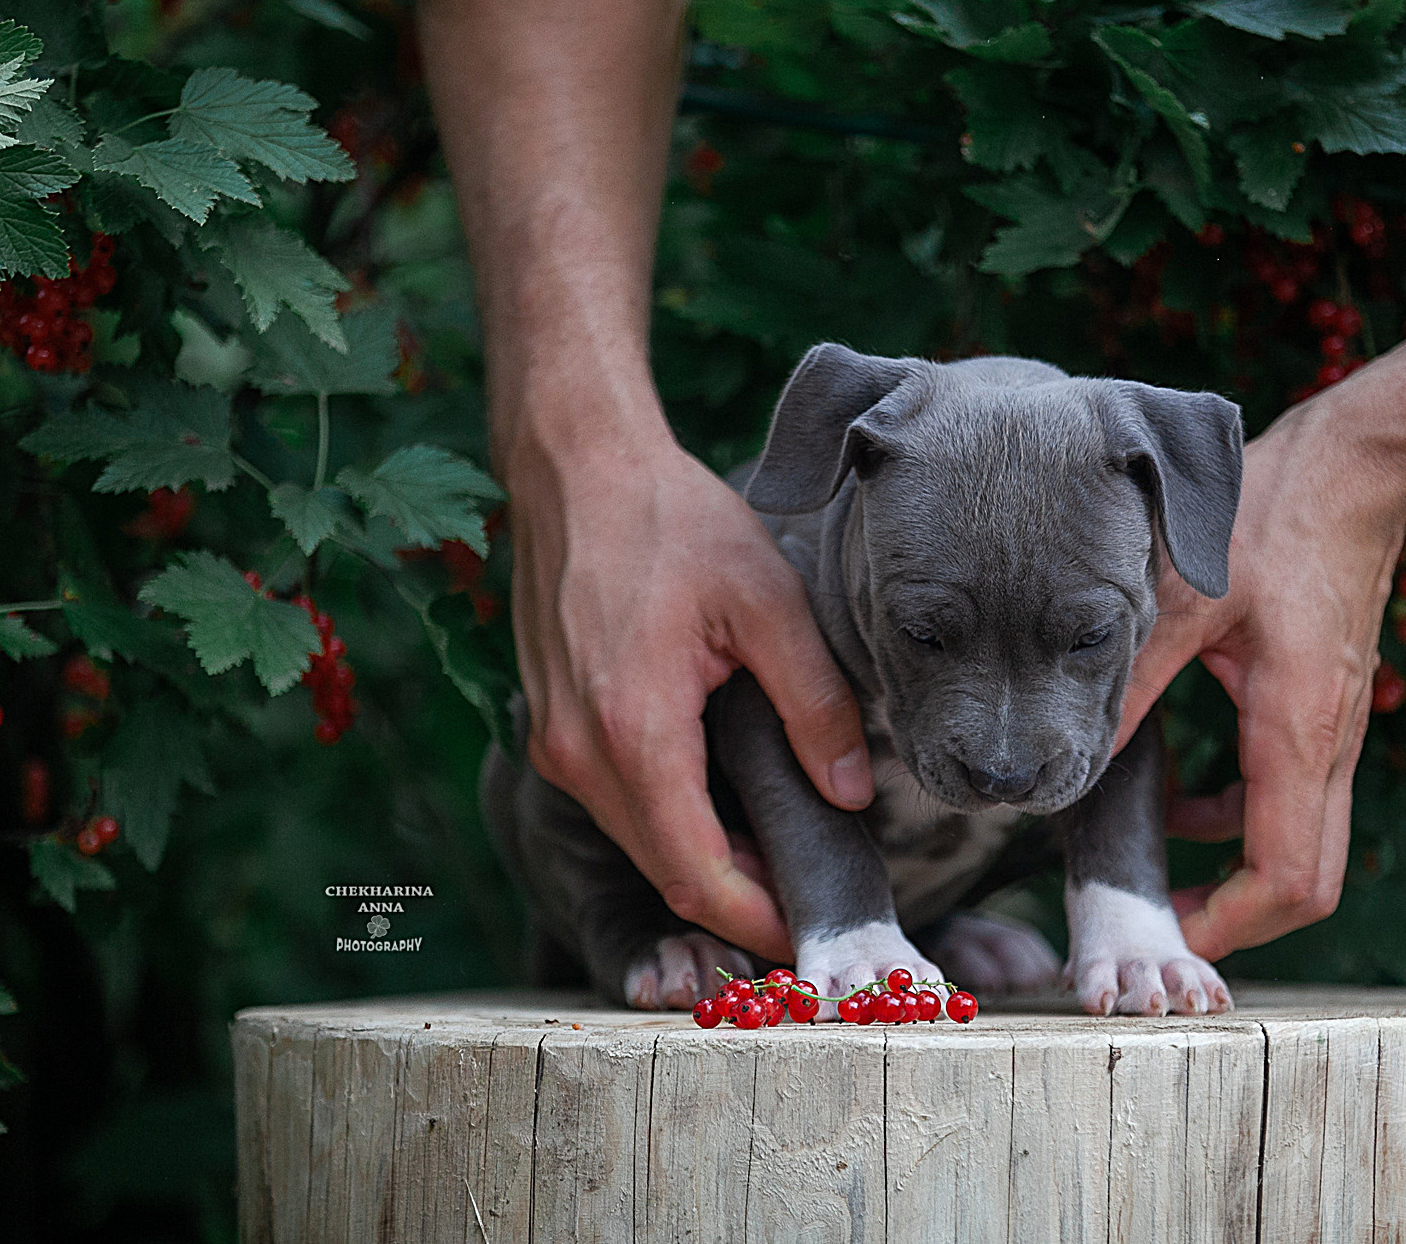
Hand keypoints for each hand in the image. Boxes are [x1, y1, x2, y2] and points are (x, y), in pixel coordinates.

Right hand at [503, 422, 873, 962]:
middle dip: (741, 904)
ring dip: (708, 865)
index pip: (698, 875)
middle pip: (667, 870)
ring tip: (782, 863)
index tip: (813, 938)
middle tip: (812, 908)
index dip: (758, 921)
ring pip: (641, 841)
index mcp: (632, 731)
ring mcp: (555, 742)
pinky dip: (674, 823)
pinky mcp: (551, 725)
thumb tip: (854, 793)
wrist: (575, 467)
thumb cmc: (671, 520)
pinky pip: (619, 802)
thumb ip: (815, 704)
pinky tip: (729, 806)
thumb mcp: (766, 602)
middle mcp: (577, 752)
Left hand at [1115, 392, 1405, 959]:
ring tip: (1154, 850)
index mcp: (1298, 732)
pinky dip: (1237, 811)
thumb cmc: (1272, 517)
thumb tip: (1070, 760)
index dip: (1229, 928)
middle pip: (1308, 882)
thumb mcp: (1182, 600)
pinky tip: (1182, 780)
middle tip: (1160, 919)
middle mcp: (1330, 744)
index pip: (1286, 880)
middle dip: (1237, 917)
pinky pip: (1290, 793)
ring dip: (1231, 862)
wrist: (1356, 463)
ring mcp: (1336, 727)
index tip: (1167, 936)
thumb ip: (1127, 684)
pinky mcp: (1326, 705)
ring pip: (1301, 840)